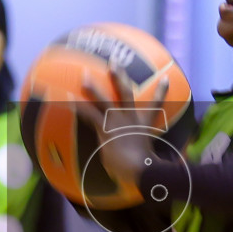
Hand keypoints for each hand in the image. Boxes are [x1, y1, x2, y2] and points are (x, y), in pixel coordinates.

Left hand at [73, 65, 171, 190]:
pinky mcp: (106, 128)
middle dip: (120, 76)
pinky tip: (67, 100)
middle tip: (114, 62)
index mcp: (144, 124)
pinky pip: (90, 115)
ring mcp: (118, 122)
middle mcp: (131, 118)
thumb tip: (143, 166)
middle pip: (126, 92)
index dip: (161, 91)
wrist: (141, 169)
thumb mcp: (147, 159)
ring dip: (94, 88)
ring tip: (85, 76)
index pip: (155, 104)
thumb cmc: (145, 169)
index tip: (164, 79)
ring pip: (105, 100)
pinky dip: (79, 107)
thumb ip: (143, 156)